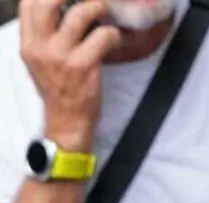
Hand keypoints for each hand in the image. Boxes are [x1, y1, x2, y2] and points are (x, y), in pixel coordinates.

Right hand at [19, 0, 121, 150]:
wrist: (67, 120)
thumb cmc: (58, 88)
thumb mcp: (40, 59)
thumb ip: (44, 35)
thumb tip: (62, 8)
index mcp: (28, 43)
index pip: (28, 3)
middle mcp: (40, 46)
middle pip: (49, 1)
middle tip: (91, 0)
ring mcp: (61, 55)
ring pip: (81, 13)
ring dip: (99, 7)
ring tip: (106, 12)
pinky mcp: (83, 65)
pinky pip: (103, 36)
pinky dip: (113, 34)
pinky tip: (114, 40)